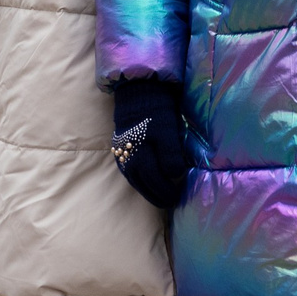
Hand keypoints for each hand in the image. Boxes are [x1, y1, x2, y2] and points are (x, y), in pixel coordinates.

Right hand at [110, 79, 189, 209]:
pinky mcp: (119, 148)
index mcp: (139, 154)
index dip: (165, 191)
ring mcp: (121, 153)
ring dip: (146, 190)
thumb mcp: (167, 131)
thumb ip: (170, 155)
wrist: (138, 93)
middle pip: (141, 183)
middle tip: (169, 202)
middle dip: (155, 195)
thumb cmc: (156, 112)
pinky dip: (138, 180)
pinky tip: (146, 182)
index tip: (176, 197)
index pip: (153, 180)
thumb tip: (175, 175)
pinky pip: (128, 171)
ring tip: (159, 196)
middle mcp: (127, 158)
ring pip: (133, 179)